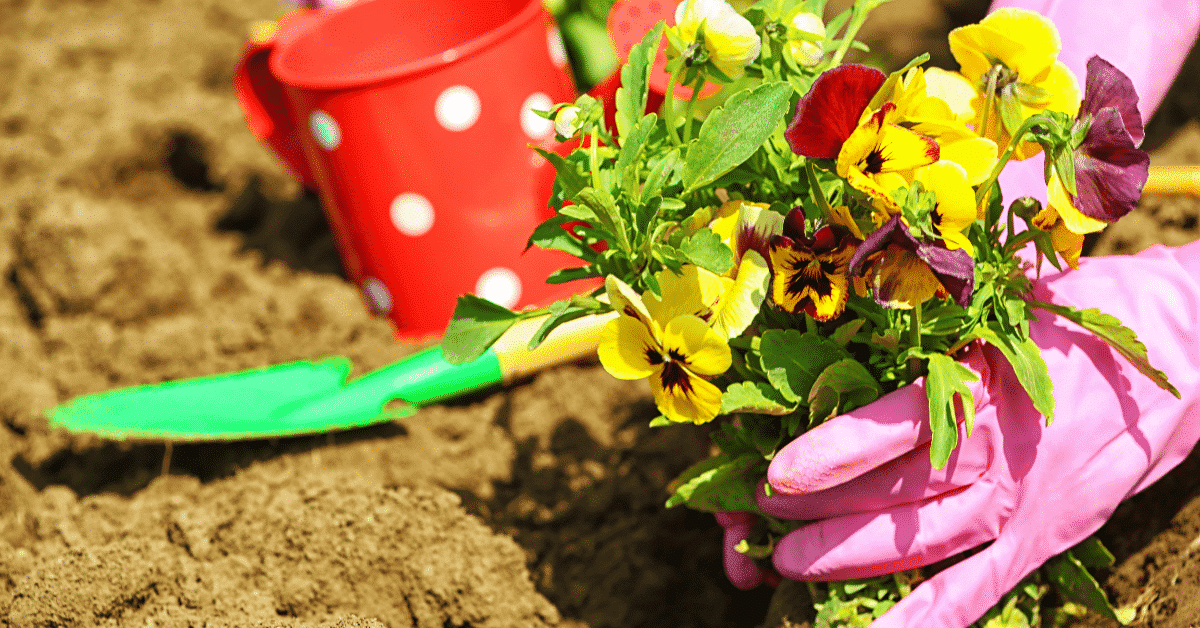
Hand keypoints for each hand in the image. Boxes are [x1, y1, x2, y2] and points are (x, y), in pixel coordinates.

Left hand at [719, 240, 1199, 625]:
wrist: (1193, 347)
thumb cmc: (1088, 309)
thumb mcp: (1016, 286)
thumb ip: (942, 294)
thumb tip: (858, 267)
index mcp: (994, 381)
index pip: (900, 426)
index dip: (834, 453)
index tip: (776, 471)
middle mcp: (1007, 449)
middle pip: (899, 492)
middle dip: (820, 509)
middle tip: (758, 513)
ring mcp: (1028, 502)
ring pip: (925, 543)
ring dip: (851, 558)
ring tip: (786, 563)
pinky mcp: (1050, 536)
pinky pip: (980, 589)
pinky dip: (925, 618)